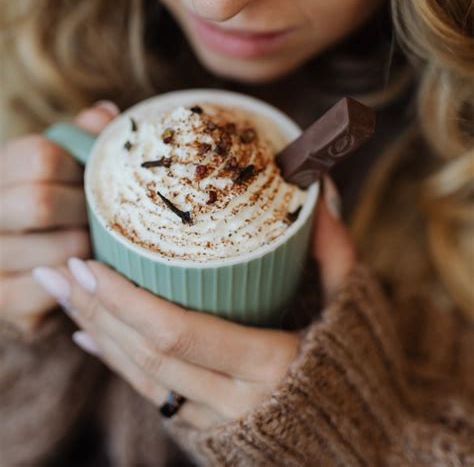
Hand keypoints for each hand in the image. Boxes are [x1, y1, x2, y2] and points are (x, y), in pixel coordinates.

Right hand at [0, 101, 118, 332]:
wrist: (40, 264)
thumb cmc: (66, 201)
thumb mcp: (73, 163)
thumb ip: (87, 138)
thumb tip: (107, 114)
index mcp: (3, 169)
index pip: (42, 158)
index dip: (80, 172)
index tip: (96, 183)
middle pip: (40, 203)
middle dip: (87, 212)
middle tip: (107, 218)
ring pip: (57, 251)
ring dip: (92, 249)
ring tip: (99, 243)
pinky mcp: (4, 298)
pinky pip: (58, 289)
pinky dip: (84, 281)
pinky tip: (87, 271)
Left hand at [31, 176, 354, 428]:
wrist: (373, 441)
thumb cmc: (364, 366)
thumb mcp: (355, 302)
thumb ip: (334, 246)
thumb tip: (318, 184)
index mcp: (272, 365)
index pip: (178, 332)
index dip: (125, 300)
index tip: (89, 263)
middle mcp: (238, 404)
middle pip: (147, 357)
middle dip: (95, 312)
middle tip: (59, 270)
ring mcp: (220, 427)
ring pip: (143, 380)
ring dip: (98, 336)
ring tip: (65, 295)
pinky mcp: (211, 437)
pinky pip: (154, 398)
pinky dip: (119, 365)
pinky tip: (93, 337)